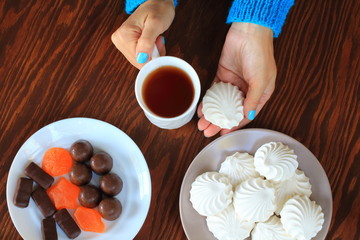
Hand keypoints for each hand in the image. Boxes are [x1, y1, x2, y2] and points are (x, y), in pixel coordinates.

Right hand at [111, 0, 174, 68]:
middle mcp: (119, 41)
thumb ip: (147, 41)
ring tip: (155, 39)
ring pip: (140, 61)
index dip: (153, 57)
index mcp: (123, 36)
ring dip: (152, 54)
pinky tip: (152, 42)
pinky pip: (140, 57)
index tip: (159, 42)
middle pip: (139, 62)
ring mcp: (122, 44)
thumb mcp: (155, 24)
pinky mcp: (127, 46)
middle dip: (153, 55)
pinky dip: (150, 53)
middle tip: (158, 39)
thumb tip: (141, 58)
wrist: (157, 3)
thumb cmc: (158, 10)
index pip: (139, 60)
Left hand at [198, 22, 276, 136]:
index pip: (246, 114)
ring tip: (202, 124)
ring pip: (221, 103)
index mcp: (260, 94)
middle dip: (219, 122)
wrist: (248, 32)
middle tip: (207, 132)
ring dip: (212, 114)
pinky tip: (201, 109)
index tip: (223, 133)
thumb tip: (248, 116)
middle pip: (231, 111)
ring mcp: (234, 83)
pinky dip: (207, 100)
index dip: (235, 125)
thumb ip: (253, 100)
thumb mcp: (260, 80)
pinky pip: (214, 91)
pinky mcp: (222, 75)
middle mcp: (246, 90)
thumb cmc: (260, 55)